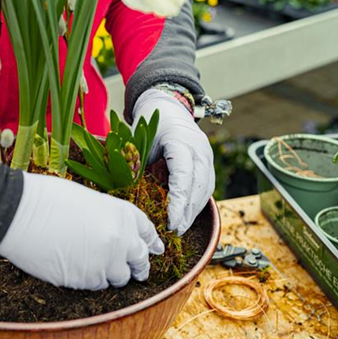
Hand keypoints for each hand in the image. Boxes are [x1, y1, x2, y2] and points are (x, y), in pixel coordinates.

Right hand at [0, 172, 164, 289]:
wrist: (19, 214)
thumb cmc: (47, 199)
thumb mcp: (89, 200)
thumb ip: (108, 220)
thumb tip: (114, 235)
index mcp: (123, 214)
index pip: (147, 233)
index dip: (150, 243)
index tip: (154, 250)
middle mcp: (121, 239)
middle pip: (140, 260)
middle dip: (138, 266)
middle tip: (137, 272)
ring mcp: (106, 262)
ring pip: (120, 278)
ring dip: (112, 275)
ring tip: (96, 267)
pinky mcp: (87, 280)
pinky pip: (98, 286)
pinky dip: (92, 281)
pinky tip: (78, 270)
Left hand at [134, 89, 214, 234]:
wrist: (169, 107)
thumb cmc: (150, 124)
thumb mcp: (140, 141)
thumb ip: (138, 165)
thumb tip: (129, 195)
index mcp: (181, 141)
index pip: (184, 175)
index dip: (179, 201)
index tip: (171, 221)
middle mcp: (199, 148)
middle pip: (199, 185)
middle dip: (188, 211)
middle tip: (175, 230)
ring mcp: (206, 155)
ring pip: (206, 188)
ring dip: (193, 210)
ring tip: (180, 227)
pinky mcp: (208, 162)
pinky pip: (206, 186)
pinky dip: (196, 202)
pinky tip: (186, 216)